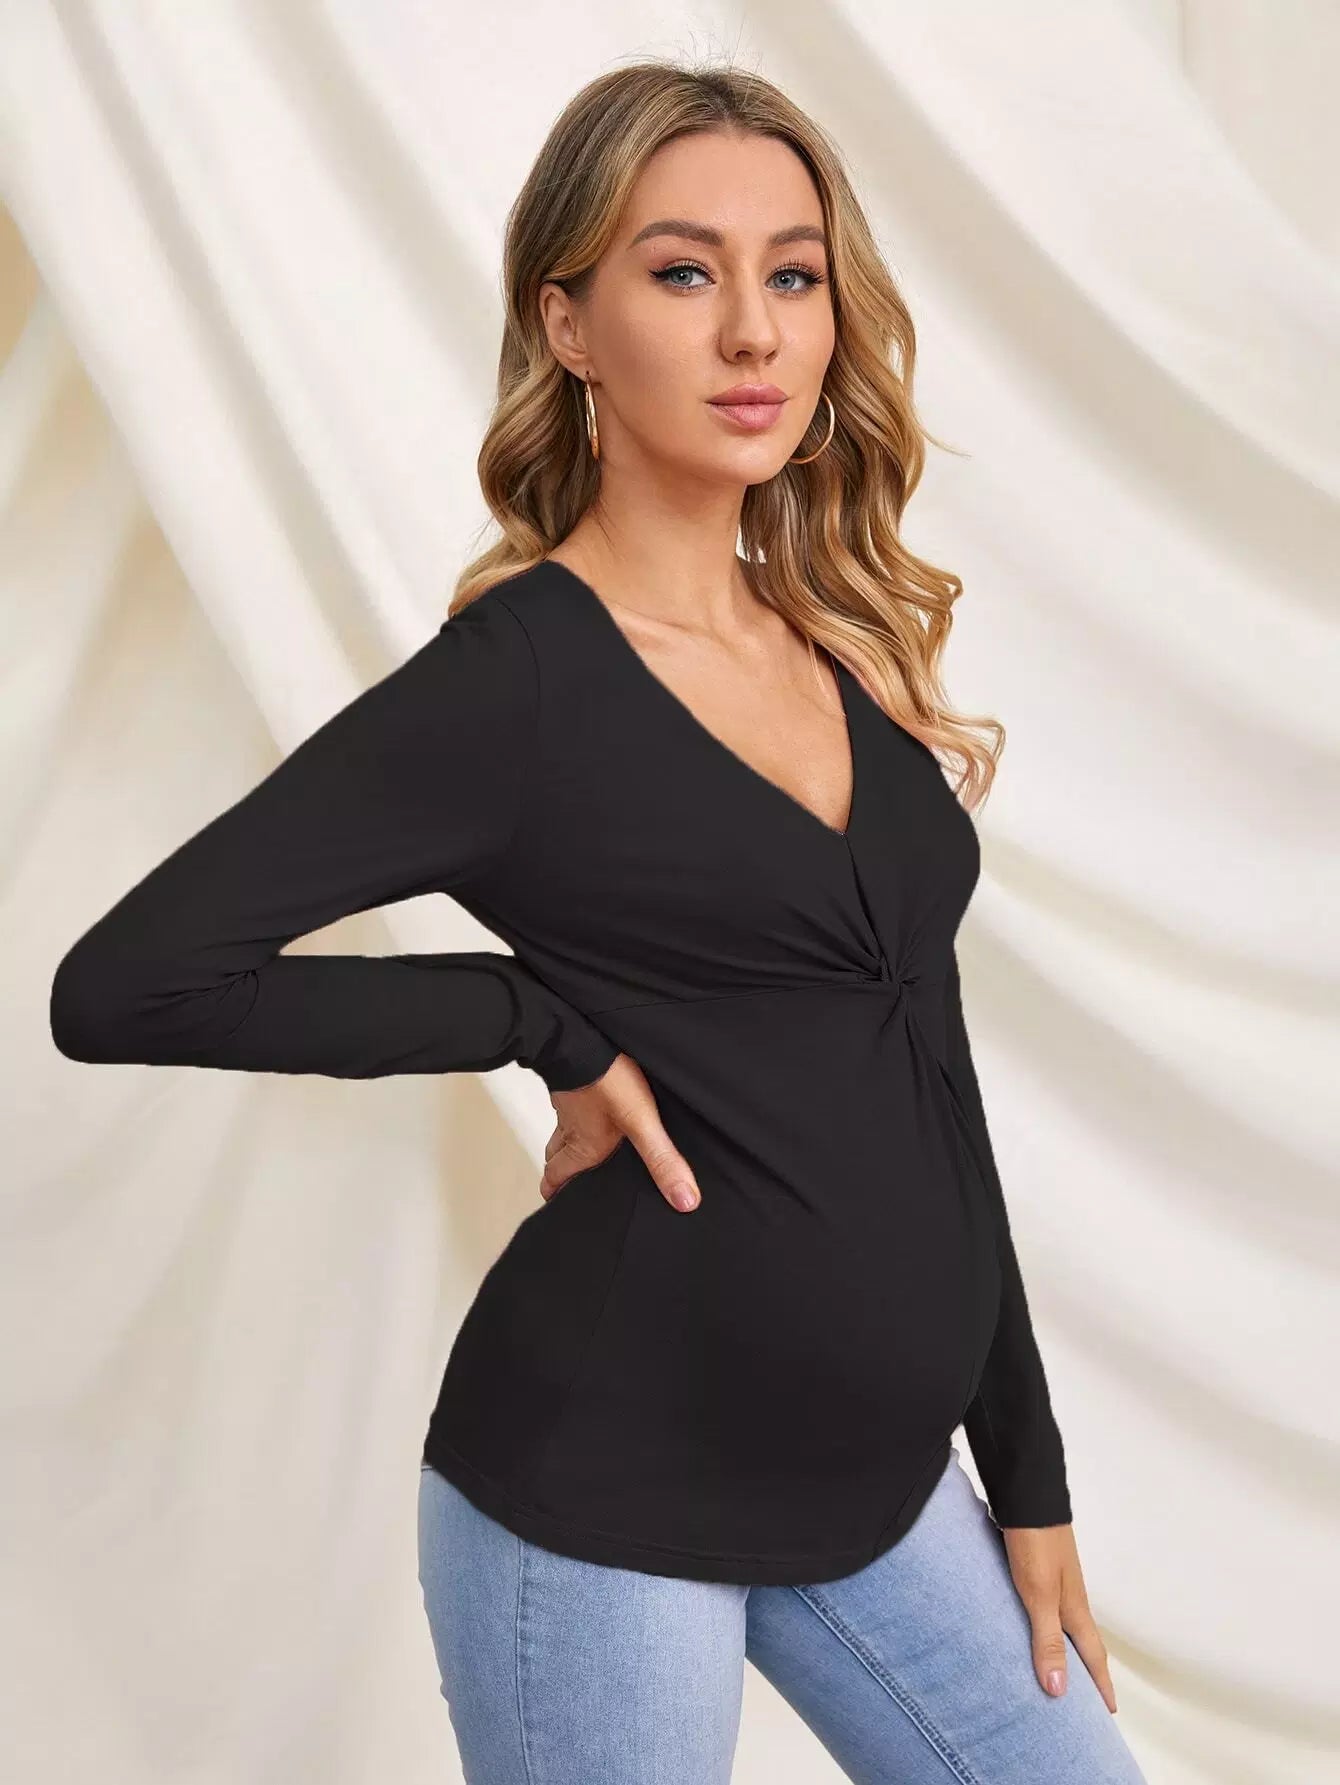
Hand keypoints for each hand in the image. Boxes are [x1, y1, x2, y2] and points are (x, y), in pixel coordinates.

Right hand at [540, 1051, 702, 1213]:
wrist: (579, 1034)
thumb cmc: (605, 1079)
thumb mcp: (640, 1122)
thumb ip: (661, 1159)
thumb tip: (683, 1200)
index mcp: (584, 1146)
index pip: (557, 1176)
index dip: (554, 1191)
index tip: (553, 1201)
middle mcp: (571, 1127)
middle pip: (555, 1156)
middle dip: (557, 1171)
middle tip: (561, 1180)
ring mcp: (568, 1102)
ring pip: (560, 1130)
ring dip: (563, 1142)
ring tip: (573, 1148)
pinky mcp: (572, 1080)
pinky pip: (568, 1103)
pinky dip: (573, 1112)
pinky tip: (588, 1104)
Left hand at [1001, 1523, 1117, 1713]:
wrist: (1026, 1496)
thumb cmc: (1034, 1544)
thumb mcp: (1039, 1596)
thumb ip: (1047, 1640)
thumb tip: (1059, 1691)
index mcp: (1074, 1609)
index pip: (1092, 1656)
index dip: (1101, 1685)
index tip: (1111, 1712)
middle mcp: (1069, 1596)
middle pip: (1083, 1641)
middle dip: (1088, 1670)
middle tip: (1091, 1700)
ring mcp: (1055, 1579)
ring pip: (1065, 1624)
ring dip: (1067, 1647)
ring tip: (1061, 1668)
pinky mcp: (1038, 1566)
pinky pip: (1047, 1607)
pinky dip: (1046, 1626)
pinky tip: (1030, 1624)